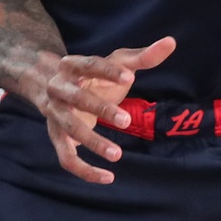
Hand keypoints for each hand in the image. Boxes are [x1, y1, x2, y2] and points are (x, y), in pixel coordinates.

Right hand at [30, 37, 175, 184]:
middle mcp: (59, 88)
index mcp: (73, 65)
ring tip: (117, 154)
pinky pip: (66, 158)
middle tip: (126, 121)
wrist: (49, 85)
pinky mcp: (56, 136)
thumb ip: (143, 56)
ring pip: (70, 130)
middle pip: (76, 98)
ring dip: (92, 142)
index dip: (108, 71)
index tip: (129, 77)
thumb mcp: (116, 62)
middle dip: (100, 109)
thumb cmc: (93, 74)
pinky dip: (84, 170)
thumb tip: (171, 42)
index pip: (90, 64)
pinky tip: (108, 178)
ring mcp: (55, 114)